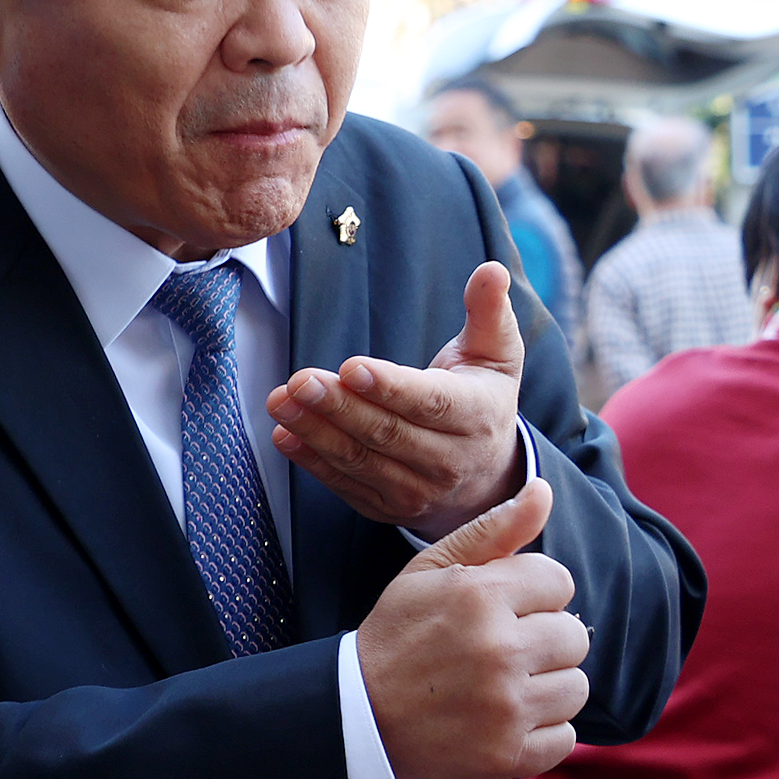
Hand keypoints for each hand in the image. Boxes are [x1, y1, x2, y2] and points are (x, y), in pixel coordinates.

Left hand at [270, 262, 527, 539]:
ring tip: (280, 401)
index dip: (390, 387)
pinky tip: (286, 436)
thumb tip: (491, 270)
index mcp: (477, 417)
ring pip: (361, 461)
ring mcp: (417, 491)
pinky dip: (312, 462)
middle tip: (300, 380)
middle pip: (388, 433)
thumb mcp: (497, 355)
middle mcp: (449, 461)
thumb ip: (489, 312)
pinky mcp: (387, 507)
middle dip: (340, 406)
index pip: (431, 403)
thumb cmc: (483, 401)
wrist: (487, 478)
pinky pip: (345, 485)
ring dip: (316, 432)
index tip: (351, 367)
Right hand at [356, 476, 589, 778]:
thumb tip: (543, 491)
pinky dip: (541, 732)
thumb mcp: (429, 572)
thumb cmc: (397, 637)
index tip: (502, 610)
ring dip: (547, 687)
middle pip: (574, 636)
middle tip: (501, 651)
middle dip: (543, 639)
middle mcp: (499, 651)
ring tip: (504, 687)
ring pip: (576, 688)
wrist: (355, 719)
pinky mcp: (507, 756)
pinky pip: (566, 737)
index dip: (533, 594)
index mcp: (480, 597)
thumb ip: (491, 531)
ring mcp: (505, 709)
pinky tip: (504, 721)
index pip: (560, 582)